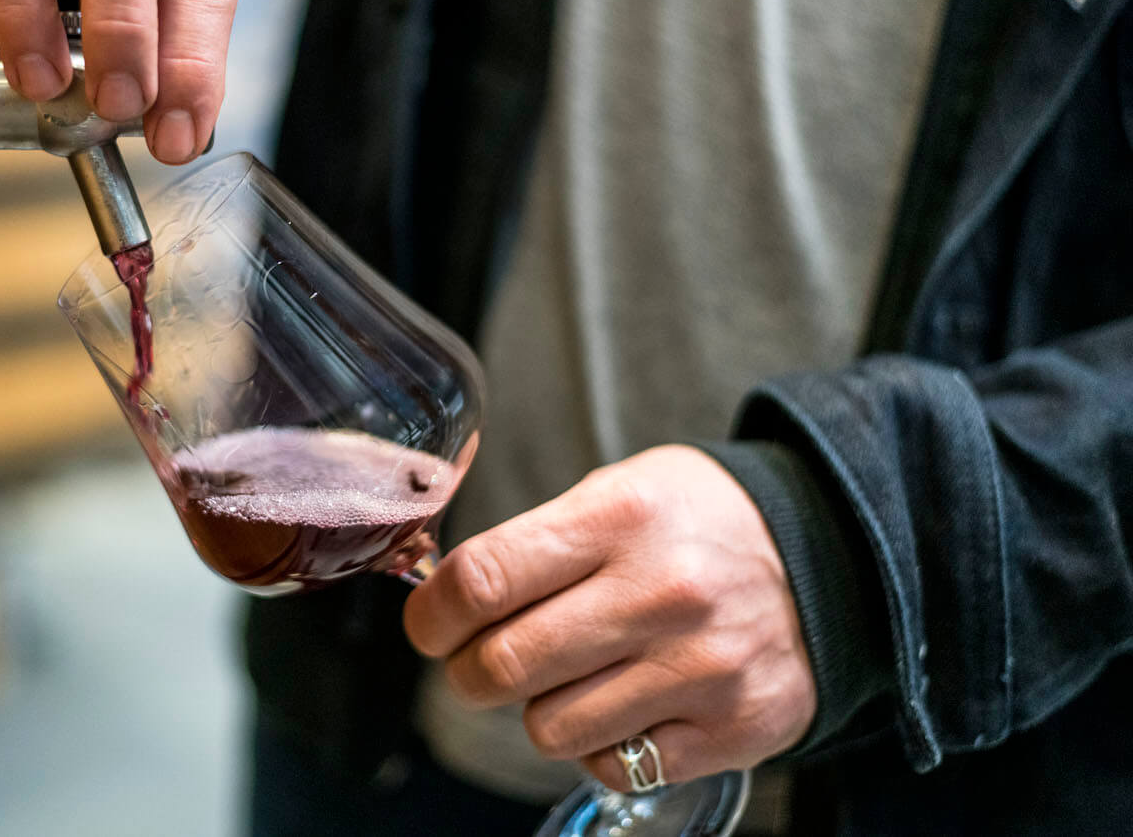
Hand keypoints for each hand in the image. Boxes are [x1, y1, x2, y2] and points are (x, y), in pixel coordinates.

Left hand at [404, 445, 816, 789]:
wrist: (828, 557)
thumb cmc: (693, 523)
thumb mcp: (616, 492)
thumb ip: (532, 543)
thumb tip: (439, 598)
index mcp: (619, 519)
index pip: (483, 578)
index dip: (433, 613)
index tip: (429, 625)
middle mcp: (660, 594)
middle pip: (503, 664)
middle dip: (468, 672)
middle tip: (478, 662)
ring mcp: (700, 669)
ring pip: (549, 728)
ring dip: (540, 709)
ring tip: (574, 674)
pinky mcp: (731, 730)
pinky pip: (612, 765)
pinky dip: (601, 745)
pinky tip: (627, 702)